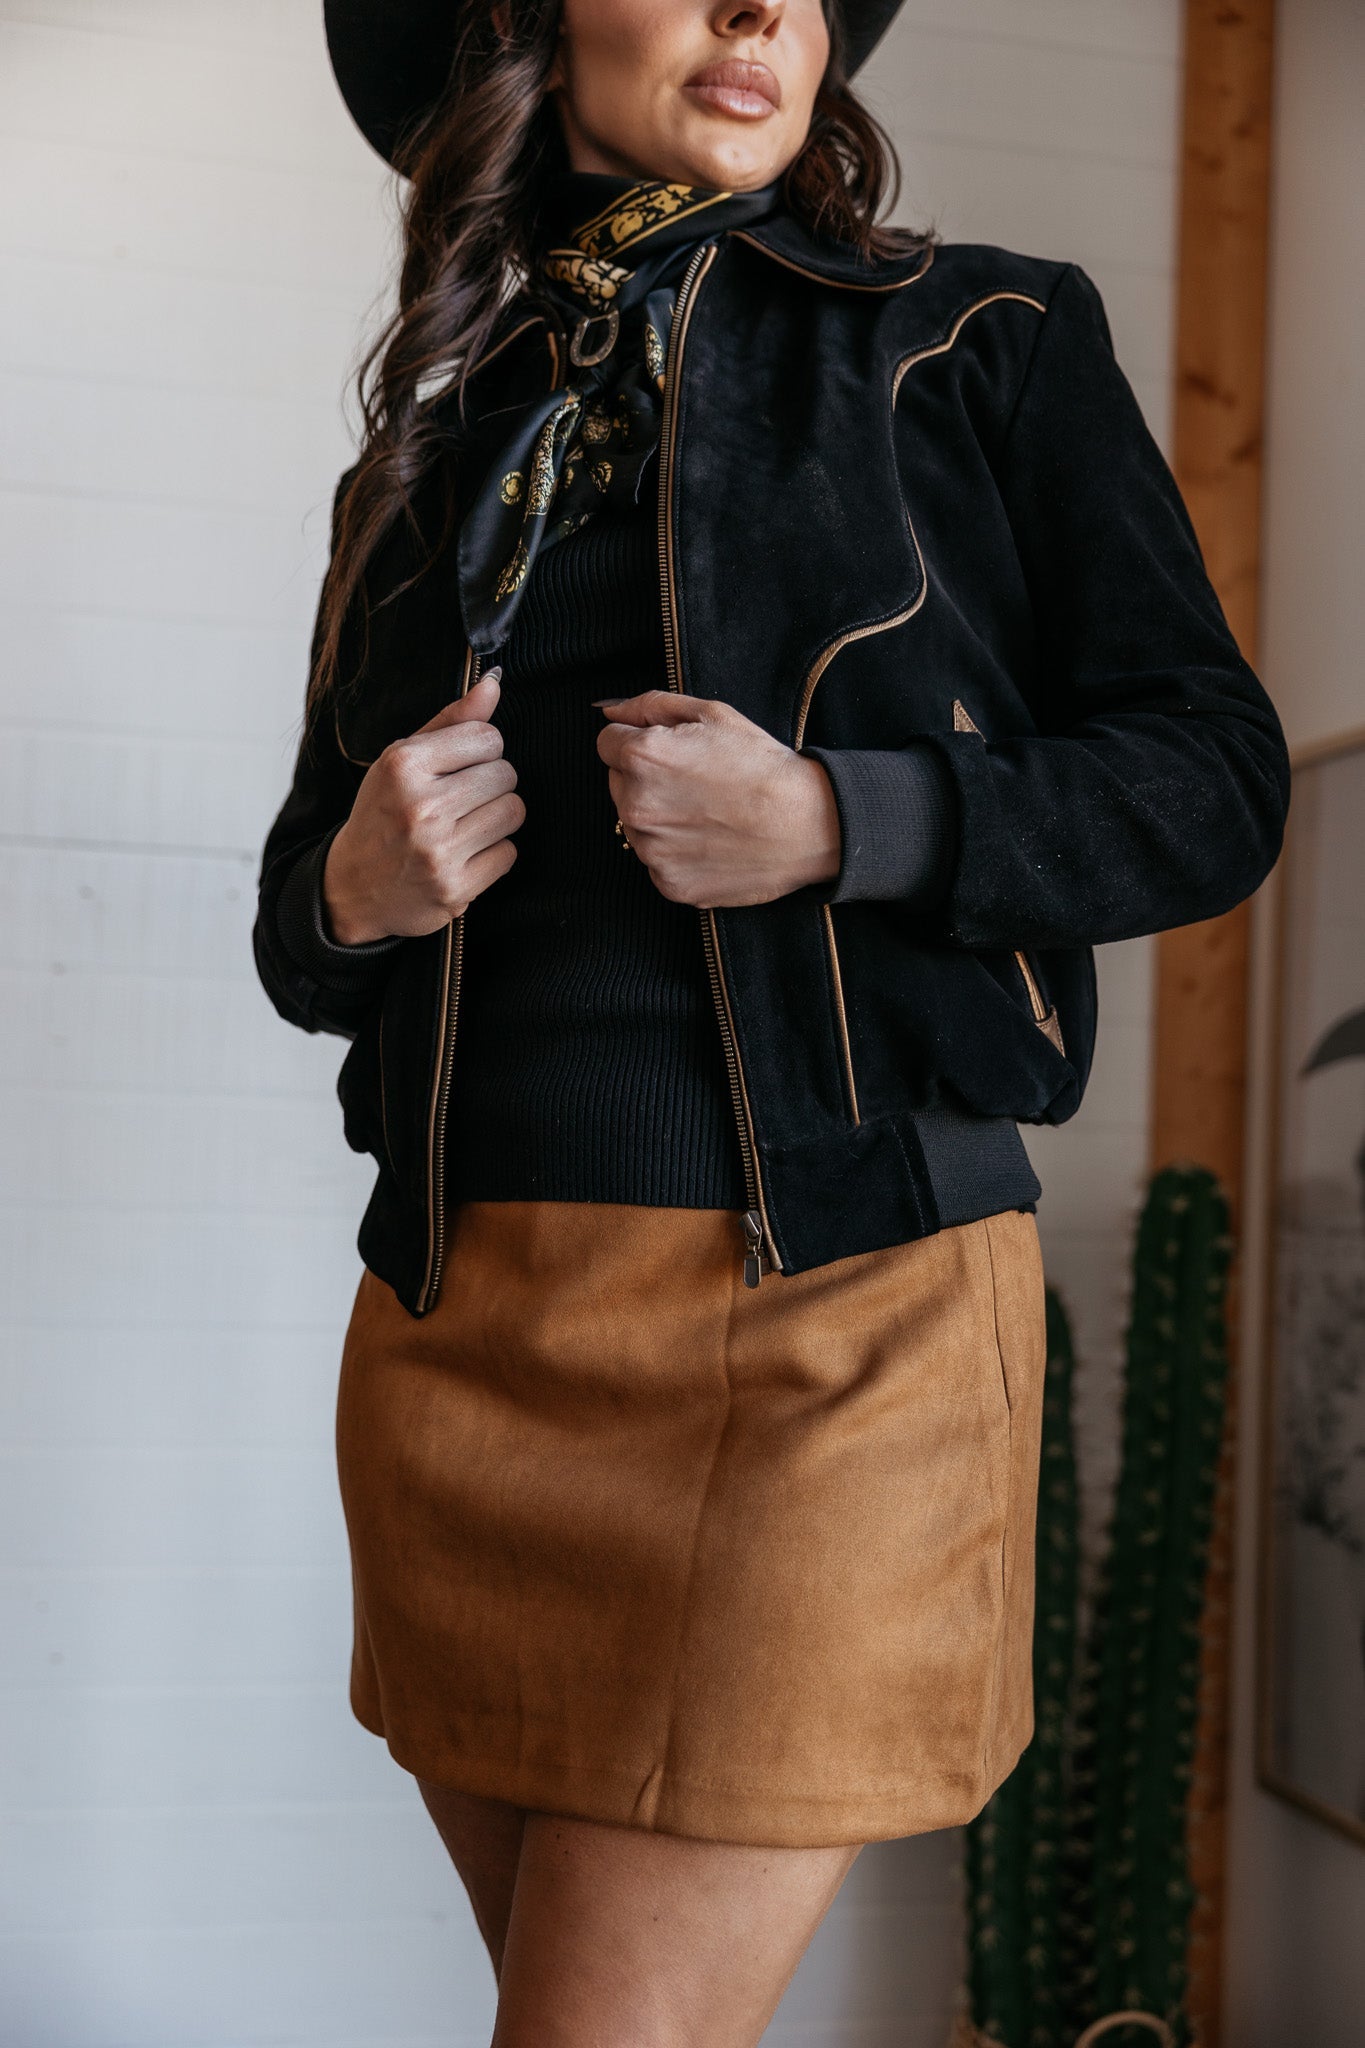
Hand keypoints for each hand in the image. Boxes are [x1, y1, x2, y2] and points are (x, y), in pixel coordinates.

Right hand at [323, 668, 523, 942]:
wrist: (352, 887)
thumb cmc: (383, 813)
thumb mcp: (403, 759)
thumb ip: (451, 721)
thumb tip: (494, 682)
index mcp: (403, 765)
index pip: (487, 737)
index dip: (481, 751)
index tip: (460, 767)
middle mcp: (419, 806)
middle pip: (506, 774)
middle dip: (491, 784)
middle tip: (461, 800)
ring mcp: (437, 850)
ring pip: (513, 811)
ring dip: (497, 818)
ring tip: (466, 825)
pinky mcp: (454, 888)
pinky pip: (509, 853)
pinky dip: (494, 854)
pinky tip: (465, 854)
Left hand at [595, 690, 840, 907]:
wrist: (806, 825)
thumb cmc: (763, 767)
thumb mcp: (712, 714)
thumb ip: (650, 706)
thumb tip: (610, 710)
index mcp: (642, 757)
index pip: (607, 743)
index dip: (639, 741)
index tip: (671, 752)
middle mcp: (636, 806)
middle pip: (618, 784)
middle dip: (646, 779)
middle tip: (695, 782)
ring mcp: (651, 851)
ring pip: (636, 825)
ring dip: (659, 817)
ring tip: (706, 813)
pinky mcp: (668, 883)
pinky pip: (657, 861)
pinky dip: (676, 852)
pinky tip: (710, 840)